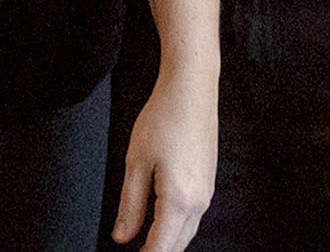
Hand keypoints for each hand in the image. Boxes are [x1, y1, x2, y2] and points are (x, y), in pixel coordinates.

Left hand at [113, 69, 214, 249]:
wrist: (191, 93)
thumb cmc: (162, 121)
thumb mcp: (136, 163)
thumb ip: (130, 205)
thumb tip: (122, 237)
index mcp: (179, 200)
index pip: (162, 246)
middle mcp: (199, 203)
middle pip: (177, 243)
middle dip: (157, 251)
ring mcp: (207, 194)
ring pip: (186, 232)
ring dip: (167, 241)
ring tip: (144, 242)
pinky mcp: (207, 184)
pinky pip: (192, 216)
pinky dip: (176, 226)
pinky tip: (160, 221)